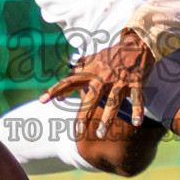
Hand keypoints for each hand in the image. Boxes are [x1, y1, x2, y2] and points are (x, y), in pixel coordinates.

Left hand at [40, 30, 154, 131]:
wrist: (137, 45)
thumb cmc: (113, 55)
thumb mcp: (94, 58)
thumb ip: (80, 68)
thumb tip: (65, 79)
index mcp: (92, 73)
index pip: (69, 82)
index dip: (55, 90)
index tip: (42, 100)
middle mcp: (103, 79)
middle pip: (91, 99)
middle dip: (84, 115)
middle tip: (78, 132)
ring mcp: (120, 82)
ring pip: (112, 103)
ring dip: (107, 119)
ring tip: (101, 134)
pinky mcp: (135, 84)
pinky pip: (137, 99)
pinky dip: (138, 111)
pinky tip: (137, 124)